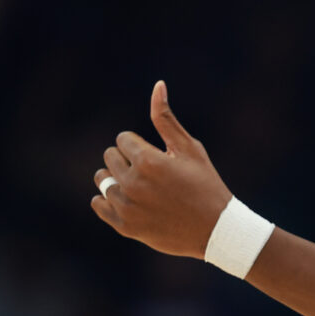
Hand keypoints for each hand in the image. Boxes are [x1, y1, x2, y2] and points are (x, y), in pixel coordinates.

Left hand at [91, 81, 232, 257]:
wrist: (216, 230)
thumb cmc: (206, 185)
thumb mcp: (190, 149)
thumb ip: (166, 119)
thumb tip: (157, 85)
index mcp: (148, 160)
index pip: (122, 140)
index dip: (141, 146)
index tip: (159, 158)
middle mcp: (133, 183)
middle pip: (109, 157)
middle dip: (128, 160)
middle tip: (152, 174)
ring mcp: (127, 206)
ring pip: (102, 180)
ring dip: (117, 180)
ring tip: (141, 188)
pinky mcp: (124, 225)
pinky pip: (98, 204)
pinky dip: (109, 201)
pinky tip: (130, 201)